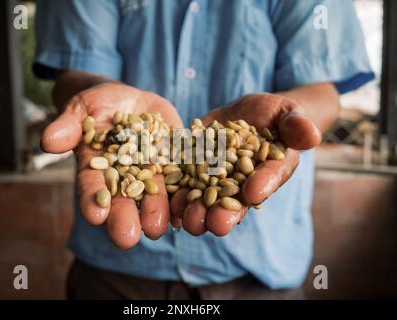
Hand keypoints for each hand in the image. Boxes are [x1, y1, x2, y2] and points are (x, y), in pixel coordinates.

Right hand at [41, 83, 182, 249]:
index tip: (95, 216)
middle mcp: (125, 178)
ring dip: (157, 213)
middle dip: (124, 219)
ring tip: (160, 228)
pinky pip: (183, 179)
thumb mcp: (82, 108)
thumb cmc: (99, 104)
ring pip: (155, 197)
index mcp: (97, 168)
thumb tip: (47, 141)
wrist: (131, 101)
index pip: (91, 187)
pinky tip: (190, 209)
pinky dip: (186, 194)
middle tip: (127, 239)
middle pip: (123, 201)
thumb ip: (69, 125)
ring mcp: (152, 173)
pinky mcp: (175, 163)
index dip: (92, 201)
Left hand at [170, 93, 320, 235]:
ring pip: (206, 203)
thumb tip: (314, 135)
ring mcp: (216, 182)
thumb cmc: (270, 113)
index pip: (269, 178)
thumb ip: (296, 124)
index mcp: (270, 171)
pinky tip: (168, 206)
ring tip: (188, 220)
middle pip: (235, 202)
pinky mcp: (192, 173)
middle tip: (217, 224)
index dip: (263, 184)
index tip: (254, 191)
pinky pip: (183, 189)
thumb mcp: (285, 111)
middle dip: (225, 214)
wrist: (241, 114)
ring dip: (197, 213)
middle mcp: (243, 184)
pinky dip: (175, 198)